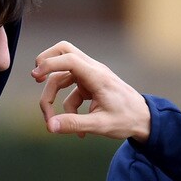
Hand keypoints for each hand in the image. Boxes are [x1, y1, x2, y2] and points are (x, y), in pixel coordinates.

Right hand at [32, 41, 150, 140]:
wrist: (145, 119)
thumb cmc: (127, 120)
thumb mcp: (101, 125)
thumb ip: (75, 124)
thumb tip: (50, 127)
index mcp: (98, 76)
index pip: (70, 58)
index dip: (50, 63)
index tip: (35, 76)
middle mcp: (93, 71)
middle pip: (65, 51)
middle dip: (47, 63)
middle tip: (35, 78)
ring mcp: (91, 77)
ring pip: (63, 74)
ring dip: (53, 95)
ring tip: (51, 119)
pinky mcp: (90, 85)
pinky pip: (70, 92)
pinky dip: (67, 108)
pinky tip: (78, 129)